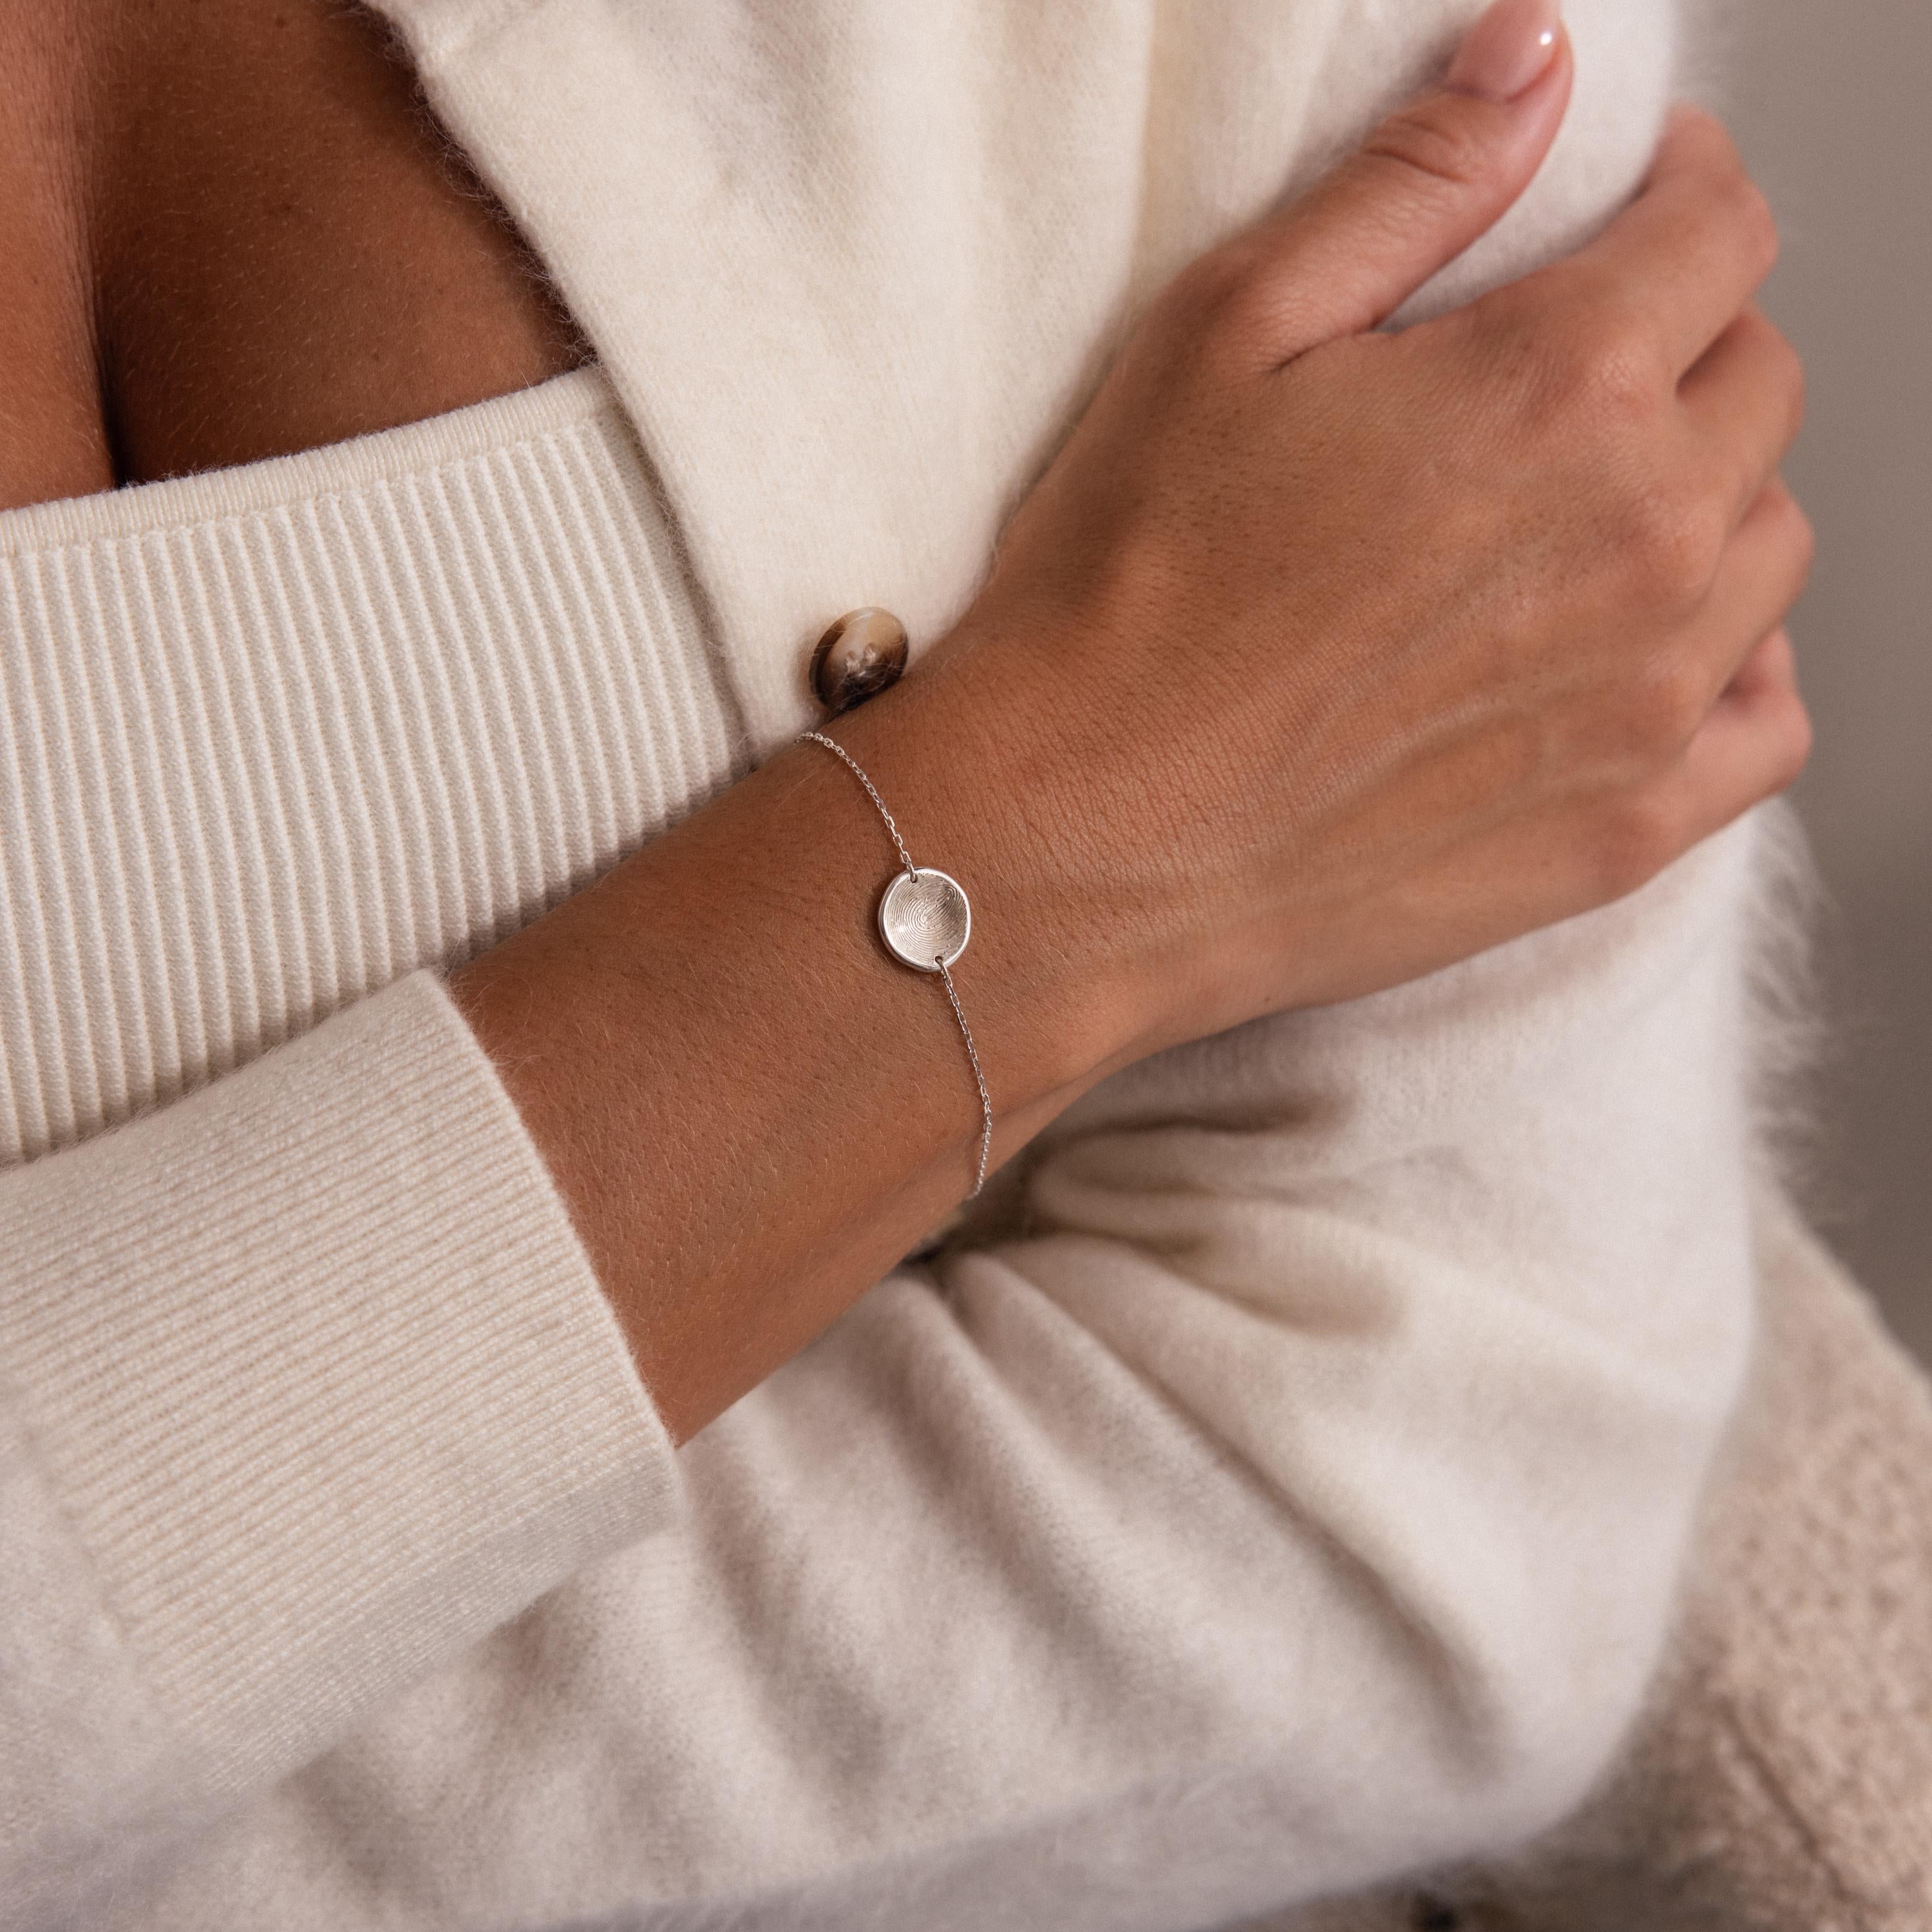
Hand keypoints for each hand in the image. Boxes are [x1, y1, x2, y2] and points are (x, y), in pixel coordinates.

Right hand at [924, 0, 1810, 1058]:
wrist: (1076, 842)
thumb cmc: (1120, 596)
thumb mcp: (1225, 335)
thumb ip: (1409, 185)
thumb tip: (1533, 57)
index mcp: (1558, 389)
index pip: (1718, 232)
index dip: (1676, 192)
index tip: (1630, 207)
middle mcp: (1642, 538)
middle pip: (1759, 385)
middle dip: (1684, 347)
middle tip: (1572, 377)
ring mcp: (1649, 697)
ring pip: (1772, 544)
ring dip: (1706, 503)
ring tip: (1589, 521)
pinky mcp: (1624, 829)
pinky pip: (1771, 721)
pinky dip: (1740, 666)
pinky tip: (1654, 653)